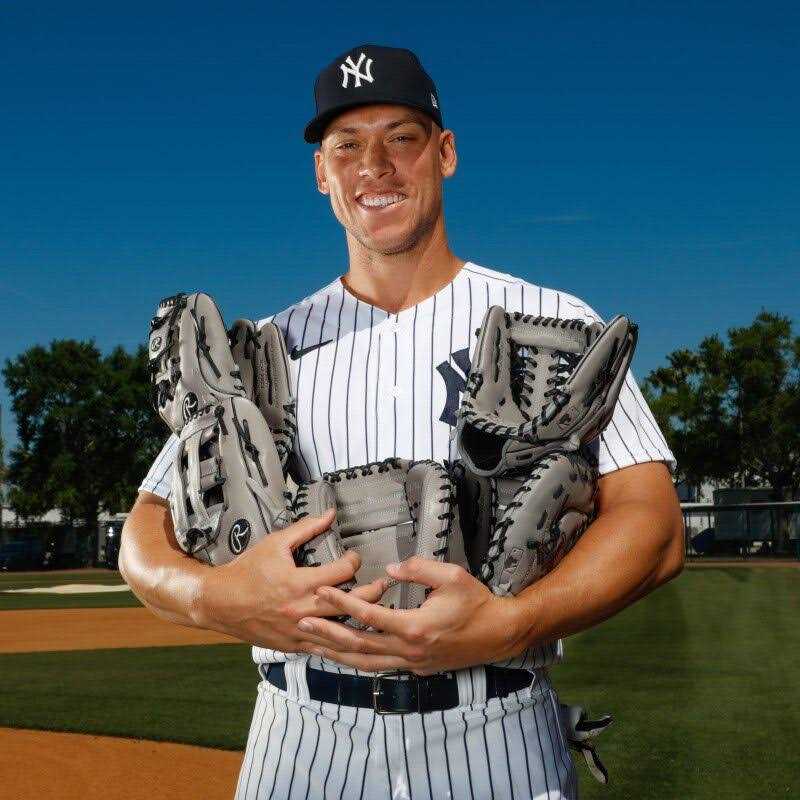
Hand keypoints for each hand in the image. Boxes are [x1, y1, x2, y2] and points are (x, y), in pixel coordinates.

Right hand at [196, 510, 387, 652]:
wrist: (219, 602)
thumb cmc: (246, 571)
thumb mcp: (275, 543)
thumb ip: (305, 528)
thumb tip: (330, 514)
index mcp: (298, 582)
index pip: (340, 572)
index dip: (353, 561)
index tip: (354, 557)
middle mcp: (301, 609)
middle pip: (348, 604)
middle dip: (371, 593)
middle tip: (383, 585)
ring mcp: (299, 630)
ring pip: (341, 632)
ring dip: (363, 622)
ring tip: (379, 614)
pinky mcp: (294, 645)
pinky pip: (325, 649)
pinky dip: (343, 645)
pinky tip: (358, 642)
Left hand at [297, 557, 531, 674]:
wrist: (499, 634)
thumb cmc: (477, 602)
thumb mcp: (452, 575)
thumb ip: (418, 569)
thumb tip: (390, 570)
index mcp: (414, 626)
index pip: (368, 615)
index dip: (342, 603)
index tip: (321, 592)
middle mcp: (408, 650)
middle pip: (358, 644)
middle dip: (327, 632)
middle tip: (301, 621)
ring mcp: (410, 663)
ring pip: (364, 662)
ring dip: (336, 652)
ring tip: (312, 642)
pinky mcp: (415, 668)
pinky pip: (378, 666)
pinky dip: (356, 661)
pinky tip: (343, 654)